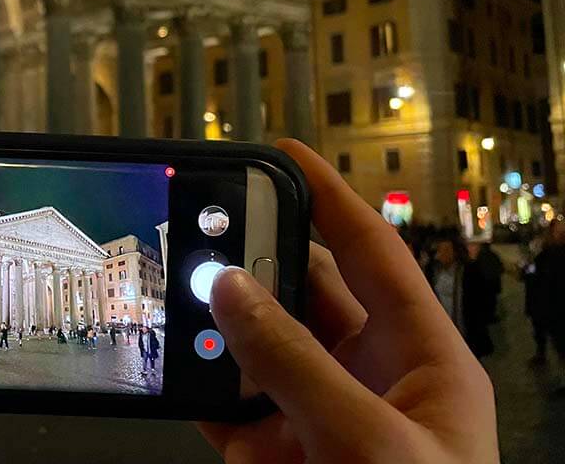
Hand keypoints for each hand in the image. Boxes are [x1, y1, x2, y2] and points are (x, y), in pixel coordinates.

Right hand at [198, 139, 496, 462]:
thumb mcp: (370, 439)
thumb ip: (296, 365)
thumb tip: (231, 289)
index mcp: (420, 360)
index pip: (374, 256)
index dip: (331, 199)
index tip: (286, 153)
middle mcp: (365, 380)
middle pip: (302, 294)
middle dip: (254, 258)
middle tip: (204, 229)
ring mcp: (315, 417)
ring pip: (255, 345)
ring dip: (215, 322)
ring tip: (176, 290)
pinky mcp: (271, 455)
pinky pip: (223, 402)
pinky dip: (192, 381)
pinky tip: (168, 361)